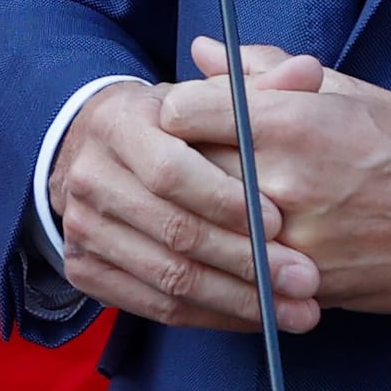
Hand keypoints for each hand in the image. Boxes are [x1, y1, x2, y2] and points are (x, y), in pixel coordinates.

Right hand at [46, 71, 312, 330]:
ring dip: (239, 301)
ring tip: (296, 310)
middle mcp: (90, 177)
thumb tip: (309, 72)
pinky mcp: (85, 270)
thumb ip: (260, 87)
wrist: (94, 151)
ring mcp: (81, 229)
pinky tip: (256, 318)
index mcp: (118, 123)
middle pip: (174, 232)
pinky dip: (211, 317)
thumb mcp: (205, 95)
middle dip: (248, 262)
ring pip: (168, 278)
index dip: (227, 201)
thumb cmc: (168, 123)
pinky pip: (155, 306)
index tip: (282, 222)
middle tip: (305, 279)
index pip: (170, 170)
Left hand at [158, 39, 390, 314]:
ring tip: (221, 202)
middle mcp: (281, 181)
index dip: (177, 111)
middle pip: (182, 172)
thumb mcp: (347, 90)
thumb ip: (264, 71)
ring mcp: (289, 241)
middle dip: (182, 163)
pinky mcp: (302, 284)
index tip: (189, 116)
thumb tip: (203, 52)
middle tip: (196, 159)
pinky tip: (247, 243)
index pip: (180, 113)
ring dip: (206, 215)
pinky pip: (241, 271)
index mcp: (290, 121)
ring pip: (206, 227)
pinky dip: (236, 256)